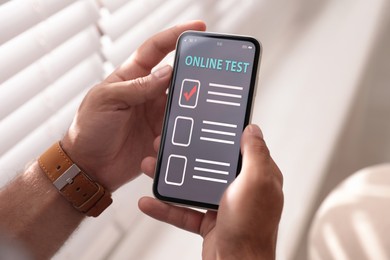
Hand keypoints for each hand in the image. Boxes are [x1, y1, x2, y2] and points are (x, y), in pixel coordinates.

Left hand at [61, 21, 205, 190]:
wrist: (89, 168)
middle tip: (202, 83)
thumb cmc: (88, 129)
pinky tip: (163, 143)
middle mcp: (148, 93)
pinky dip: (177, 136)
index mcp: (132, 77)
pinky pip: (178, 132)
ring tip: (173, 124)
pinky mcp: (161, 136)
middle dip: (191, 78)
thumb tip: (168, 72)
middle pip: (177, 77)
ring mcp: (156, 115)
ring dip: (183, 113)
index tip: (198, 27)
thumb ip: (137, 86)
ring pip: (182, 106)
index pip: (157, 49)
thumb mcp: (107, 100)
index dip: (176, 35)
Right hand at [139, 125, 283, 258]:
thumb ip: (255, 154)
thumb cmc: (251, 229)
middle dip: (187, 154)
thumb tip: (252, 129)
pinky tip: (151, 200)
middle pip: (210, 164)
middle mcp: (241, 189)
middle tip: (168, 144)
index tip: (204, 123)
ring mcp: (224, 206)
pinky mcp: (209, 222)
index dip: (222, 134)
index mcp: (257, 176)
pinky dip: (166, 207)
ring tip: (151, 167)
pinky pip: (184, 211)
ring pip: (193, 185)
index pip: (239, 147)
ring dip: (171, 178)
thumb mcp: (256, 182)